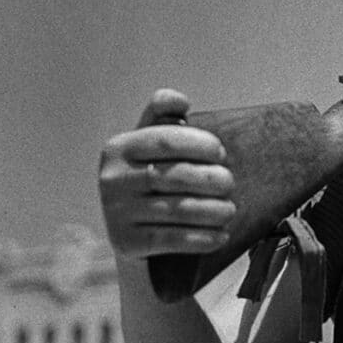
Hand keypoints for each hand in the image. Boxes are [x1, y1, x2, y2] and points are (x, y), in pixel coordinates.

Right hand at [98, 89, 235, 257]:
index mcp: (119, 148)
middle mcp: (112, 179)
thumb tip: (179, 100)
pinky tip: (221, 236)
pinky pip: (172, 239)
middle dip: (211, 178)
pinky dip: (202, 238)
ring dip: (212, 210)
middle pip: (174, 176)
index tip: (221, 152)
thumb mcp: (149, 143)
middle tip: (230, 182)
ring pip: (176, 210)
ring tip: (230, 210)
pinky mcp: (126, 242)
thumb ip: (163, 116)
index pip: (166, 139)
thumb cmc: (149, 175)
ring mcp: (116, 212)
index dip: (200, 144)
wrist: (130, 228)